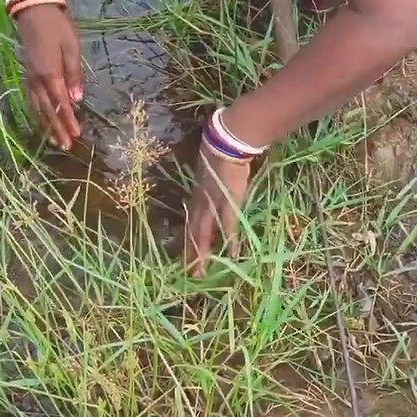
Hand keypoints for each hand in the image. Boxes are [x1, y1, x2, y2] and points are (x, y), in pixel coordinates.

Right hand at [14, 4, 82, 149]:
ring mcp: (30, 77)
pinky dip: (37, 113)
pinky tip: (42, 119)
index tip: (76, 136)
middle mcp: (37, 80)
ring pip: (37, 107)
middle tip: (66, 146)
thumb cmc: (58, 27)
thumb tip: (77, 100)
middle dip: (57, 129)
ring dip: (46, 125)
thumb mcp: (72, 48)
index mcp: (50, 74)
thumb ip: (74, 74)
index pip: (60, 104)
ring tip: (55, 140)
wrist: (34, 10)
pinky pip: (32, 99)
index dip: (68, 121)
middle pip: (47, 111)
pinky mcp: (28, 73)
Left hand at [183, 150, 251, 275]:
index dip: (188, 237)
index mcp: (198, 195)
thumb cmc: (218, 151)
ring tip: (199, 272)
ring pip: (204, 234)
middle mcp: (201, 203)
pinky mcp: (229, 204)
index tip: (184, 252)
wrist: (225, 144)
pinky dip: (229, 240)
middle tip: (187, 272)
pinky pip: (228, 226)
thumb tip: (210, 180)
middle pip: (193, 232)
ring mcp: (213, 205)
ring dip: (202, 253)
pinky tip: (232, 254)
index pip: (191, 221)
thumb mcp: (208, 167)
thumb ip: (208, 179)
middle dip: (191, 253)